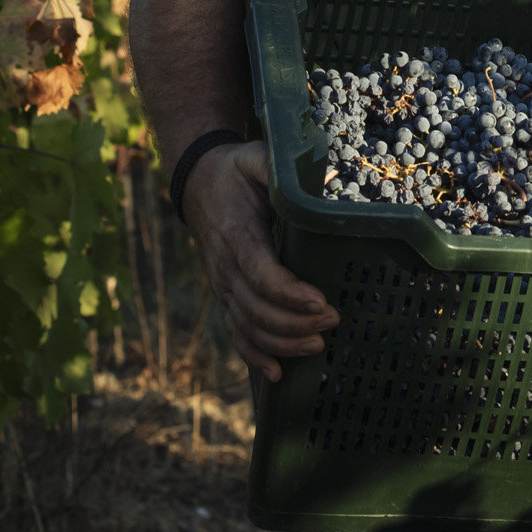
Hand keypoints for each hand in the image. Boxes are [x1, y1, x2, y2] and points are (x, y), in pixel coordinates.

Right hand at [183, 141, 336, 380]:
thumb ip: (279, 167)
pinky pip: (235, 332)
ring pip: (248, 326)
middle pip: (257, 308)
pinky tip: (276, 374)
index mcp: (236, 234)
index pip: (260, 273)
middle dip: (296, 321)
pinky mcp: (224, 295)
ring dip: (283, 342)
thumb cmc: (235, 171)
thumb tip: (328, 174)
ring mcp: (222, 285)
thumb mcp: (256, 158)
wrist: (197, 183)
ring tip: (319, 345)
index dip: (289, 293)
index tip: (321, 301)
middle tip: (333, 320)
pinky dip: (254, 356)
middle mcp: (224, 267)